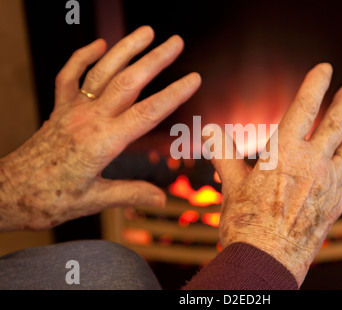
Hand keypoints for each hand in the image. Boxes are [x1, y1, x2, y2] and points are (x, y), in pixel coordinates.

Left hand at [0, 26, 200, 230]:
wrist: (9, 191)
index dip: (174, 94)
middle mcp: (89, 120)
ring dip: (126, 49)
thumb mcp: (94, 200)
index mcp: (103, 142)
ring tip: (146, 32)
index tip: (193, 79)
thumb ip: (131, 194)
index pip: (148, 112)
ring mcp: (72, 110)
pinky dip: (83, 57)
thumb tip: (161, 200)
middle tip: (176, 43)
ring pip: (102, 71)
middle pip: (129, 82)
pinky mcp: (59, 109)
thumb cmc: (49, 199)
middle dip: (155, 60)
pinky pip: (69, 75)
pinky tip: (99, 44)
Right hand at [209, 63, 341, 286]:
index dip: (316, 84)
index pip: (304, 108)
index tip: (325, 69)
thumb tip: (209, 131)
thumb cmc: (245, 222)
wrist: (263, 259)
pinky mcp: (337, 206)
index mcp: (285, 153)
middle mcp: (313, 164)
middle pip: (336, 125)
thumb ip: (224, 153)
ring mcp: (329, 185)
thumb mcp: (231, 183)